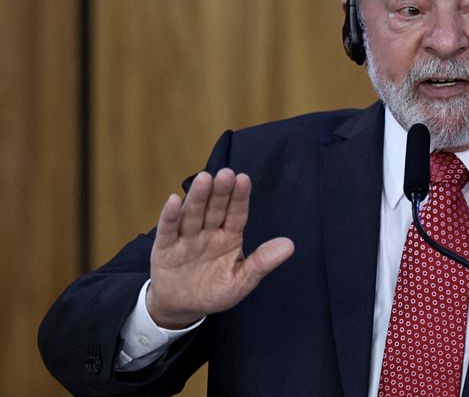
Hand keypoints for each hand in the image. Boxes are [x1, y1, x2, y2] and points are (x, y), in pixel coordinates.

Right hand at [146, 168, 293, 328]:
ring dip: (198, 197)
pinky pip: (168, 230)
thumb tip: (289, 245)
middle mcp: (208, 232)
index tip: (244, 179)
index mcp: (229, 236)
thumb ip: (262, 262)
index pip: (236, 214)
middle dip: (221, 191)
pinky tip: (174, 200)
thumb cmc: (214, 291)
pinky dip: (170, 216)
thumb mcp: (241, 281)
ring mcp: (186, 238)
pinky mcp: (165, 248)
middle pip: (215, 209)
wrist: (182, 307)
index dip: (240, 197)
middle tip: (226, 173)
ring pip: (193, 215)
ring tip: (204, 179)